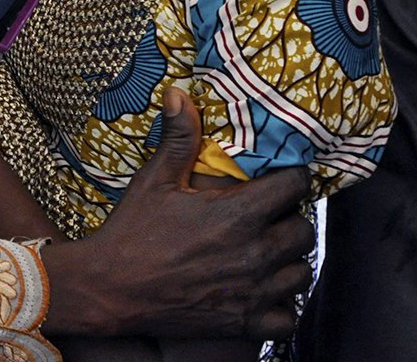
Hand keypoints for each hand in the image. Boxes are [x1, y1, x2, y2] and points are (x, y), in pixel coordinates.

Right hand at [42, 88, 312, 340]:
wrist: (113, 289)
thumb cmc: (134, 230)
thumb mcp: (154, 179)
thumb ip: (178, 138)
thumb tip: (179, 93)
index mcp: (237, 215)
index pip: (293, 187)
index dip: (291, 176)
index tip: (281, 175)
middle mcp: (255, 254)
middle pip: (304, 230)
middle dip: (291, 217)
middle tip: (270, 212)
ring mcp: (253, 292)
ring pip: (302, 273)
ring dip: (290, 259)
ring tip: (269, 247)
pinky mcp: (245, 324)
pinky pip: (289, 317)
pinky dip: (283, 303)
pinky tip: (264, 288)